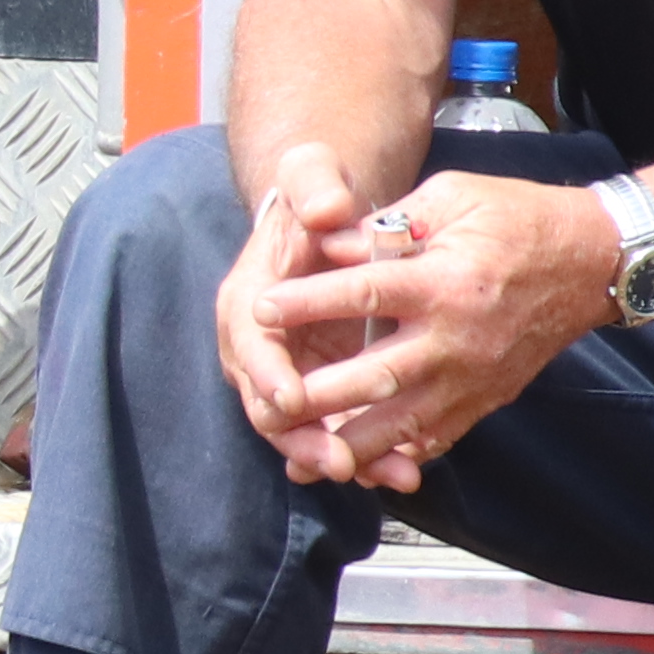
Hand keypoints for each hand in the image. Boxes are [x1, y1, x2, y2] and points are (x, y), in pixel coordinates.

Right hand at [210, 142, 382, 461]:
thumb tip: (325, 209)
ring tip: (391, 476)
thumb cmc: (317, 198)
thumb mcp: (311, 177)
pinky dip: (368, 454)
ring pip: (307, 433)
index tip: (294, 399)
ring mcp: (292, 374)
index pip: (250, 349)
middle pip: (271, 409)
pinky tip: (406, 469)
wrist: (326, 219)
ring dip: (344, 458)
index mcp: (248, 302)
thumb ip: (312, 185)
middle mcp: (262, 350)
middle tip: (341, 461)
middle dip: (306, 440)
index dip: (269, 377)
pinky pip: (339, 432)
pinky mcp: (324, 390)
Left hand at [240, 170, 618, 492]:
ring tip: (302, 454)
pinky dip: (394, 456)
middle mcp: (456, 338)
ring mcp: (472, 377)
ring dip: (349, 443)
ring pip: (401, 424)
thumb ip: (388, 222)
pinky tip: (356, 467)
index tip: (259, 308)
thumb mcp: (452, 197)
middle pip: (375, 375)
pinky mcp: (485, 400)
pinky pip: (434, 439)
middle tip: (268, 403)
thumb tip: (327, 242)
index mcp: (444, 281)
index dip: (307, 302)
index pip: (362, 294)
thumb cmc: (516, 219)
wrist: (593, 262)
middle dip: (317, 394)